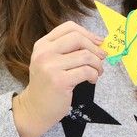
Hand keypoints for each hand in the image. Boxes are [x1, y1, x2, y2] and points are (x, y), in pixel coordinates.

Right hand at [12, 21, 106, 136]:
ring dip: (97, 64)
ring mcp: (51, 67)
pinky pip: (86, 71)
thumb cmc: (48, 84)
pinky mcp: (60, 81)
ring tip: (97, 72)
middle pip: (78, 38)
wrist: (34, 109)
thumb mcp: (51, 61)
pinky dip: (94, 75)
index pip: (69, 27)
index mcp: (42, 44)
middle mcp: (44, 53)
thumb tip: (98, 41)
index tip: (98, 42)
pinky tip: (92, 80)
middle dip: (95, 48)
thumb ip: (68, 49)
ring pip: (85, 55)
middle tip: (102, 58)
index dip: (87, 33)